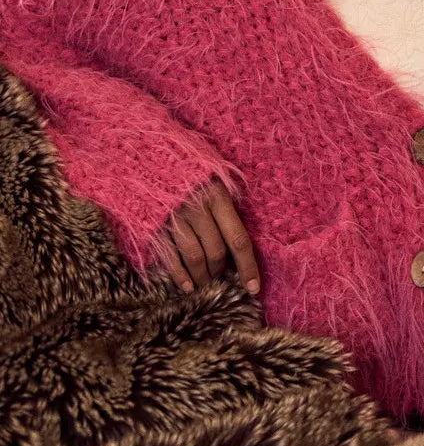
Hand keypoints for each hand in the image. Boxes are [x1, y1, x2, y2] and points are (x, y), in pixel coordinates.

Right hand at [163, 178, 259, 295]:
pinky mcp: (155, 225)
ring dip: (203, 276)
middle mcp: (197, 208)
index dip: (248, 267)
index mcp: (217, 196)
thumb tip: (240, 242)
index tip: (253, 288)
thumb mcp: (213, 178)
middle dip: (221, 271)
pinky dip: (180, 276)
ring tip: (205, 283)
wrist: (148, 157)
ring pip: (195, 258)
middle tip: (221, 277)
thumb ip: (226, 205)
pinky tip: (187, 286)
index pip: (238, 239)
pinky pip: (171, 257)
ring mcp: (174, 217)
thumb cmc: (188, 170)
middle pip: (216, 252)